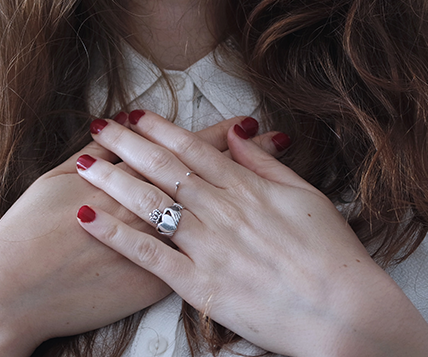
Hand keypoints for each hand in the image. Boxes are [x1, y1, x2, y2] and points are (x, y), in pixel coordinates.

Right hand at [0, 114, 283, 356]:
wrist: (15, 289)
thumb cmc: (28, 231)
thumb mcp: (55, 180)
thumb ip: (92, 154)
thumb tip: (115, 130)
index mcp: (131, 177)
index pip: (186, 149)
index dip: (220, 133)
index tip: (249, 121)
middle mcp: (153, 209)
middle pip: (208, 176)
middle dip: (244, 156)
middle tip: (274, 138)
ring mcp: (158, 247)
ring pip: (212, 215)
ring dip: (245, 195)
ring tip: (271, 183)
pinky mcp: (156, 282)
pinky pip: (198, 258)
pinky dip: (225, 241)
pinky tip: (246, 236)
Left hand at [75, 110, 427, 356]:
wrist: (344, 313)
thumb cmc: (332, 254)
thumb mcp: (307, 197)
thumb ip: (267, 165)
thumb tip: (240, 133)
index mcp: (248, 189)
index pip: (194, 150)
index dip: (160, 129)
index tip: (134, 115)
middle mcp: (222, 211)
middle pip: (164, 168)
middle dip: (128, 144)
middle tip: (99, 127)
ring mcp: (208, 247)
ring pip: (151, 204)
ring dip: (113, 180)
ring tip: (83, 162)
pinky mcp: (199, 284)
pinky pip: (149, 255)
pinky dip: (115, 236)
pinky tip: (87, 218)